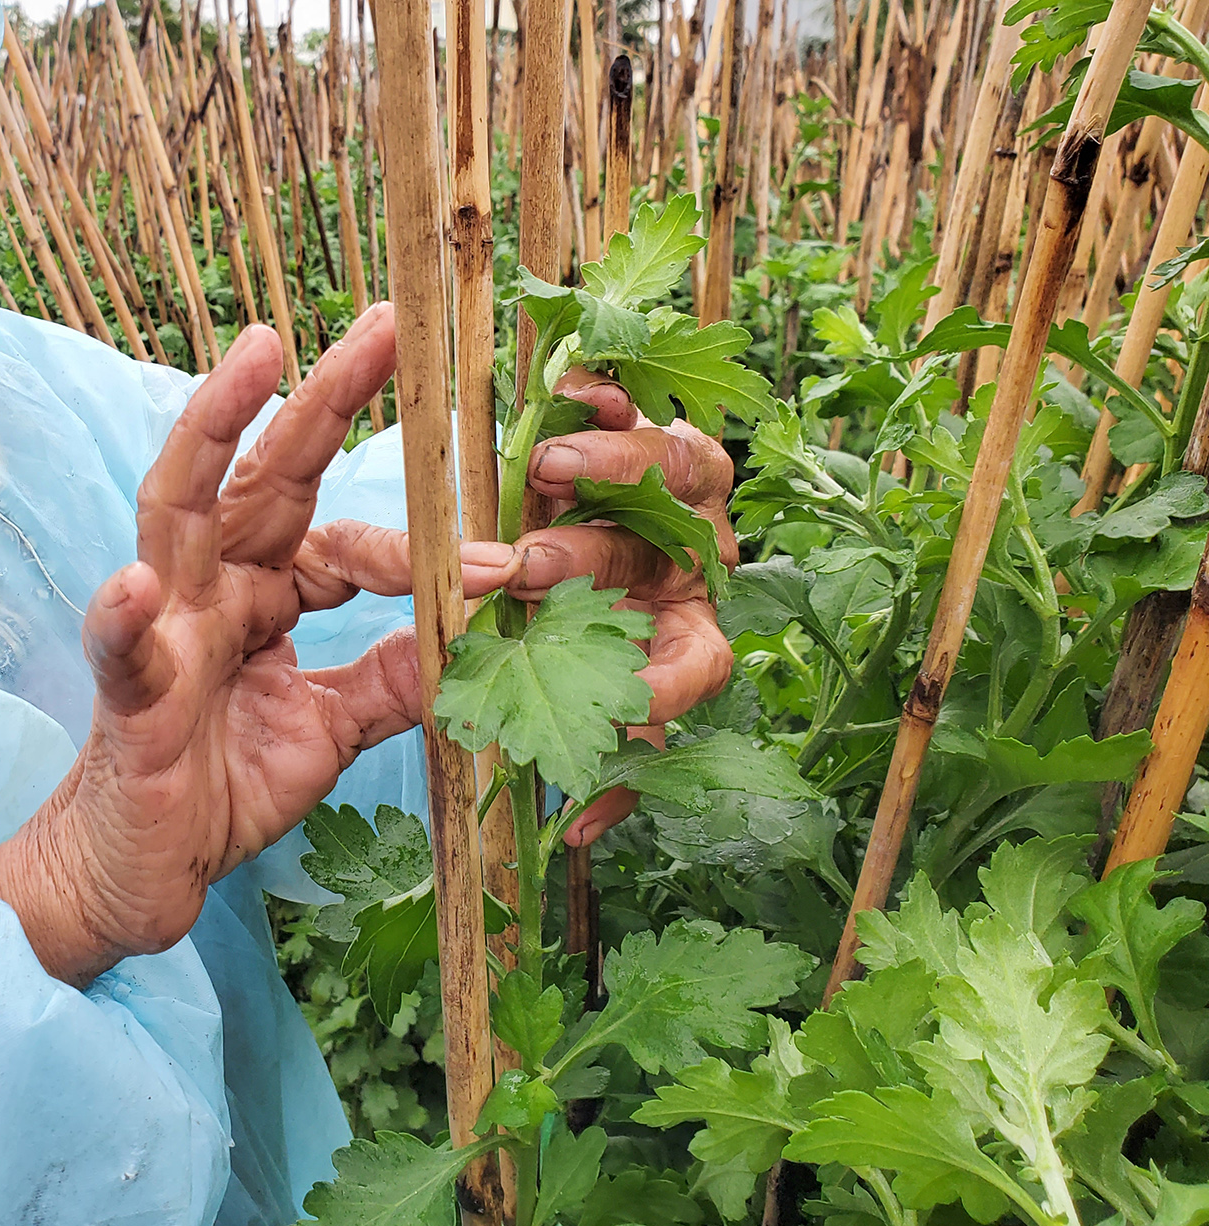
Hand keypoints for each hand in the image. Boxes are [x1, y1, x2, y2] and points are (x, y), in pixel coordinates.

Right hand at [0, 304, 511, 986]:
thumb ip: (392, 676)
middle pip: (265, 475)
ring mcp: (163, 632)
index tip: (507, 558)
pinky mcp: (127, 700)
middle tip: (381, 323)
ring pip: (180, 510)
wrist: (138, 877)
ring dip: (214, 429)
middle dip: (320, 396)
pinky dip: (122, 619)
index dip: (417, 544)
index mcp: (262, 595)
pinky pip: (122, 651)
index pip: (340, 538)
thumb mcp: (331, 729)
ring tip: (253, 361)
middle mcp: (209, 589)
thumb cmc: (220, 787)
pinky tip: (134, 586)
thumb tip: (473, 624)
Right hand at [514, 369, 736, 844]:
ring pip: (675, 466)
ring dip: (611, 467)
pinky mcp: (638, 423)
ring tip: (545, 468)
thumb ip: (596, 758)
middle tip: (526, 566)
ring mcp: (677, 487)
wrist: (550, 554)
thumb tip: (576, 832)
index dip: (665, 686)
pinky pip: (635, 399)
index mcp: (689, 634)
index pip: (698, 666)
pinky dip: (605, 396)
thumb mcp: (587, 705)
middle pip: (666, 551)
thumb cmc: (575, 647)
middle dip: (591, 558)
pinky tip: (574, 392)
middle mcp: (693, 558)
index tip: (618, 701)